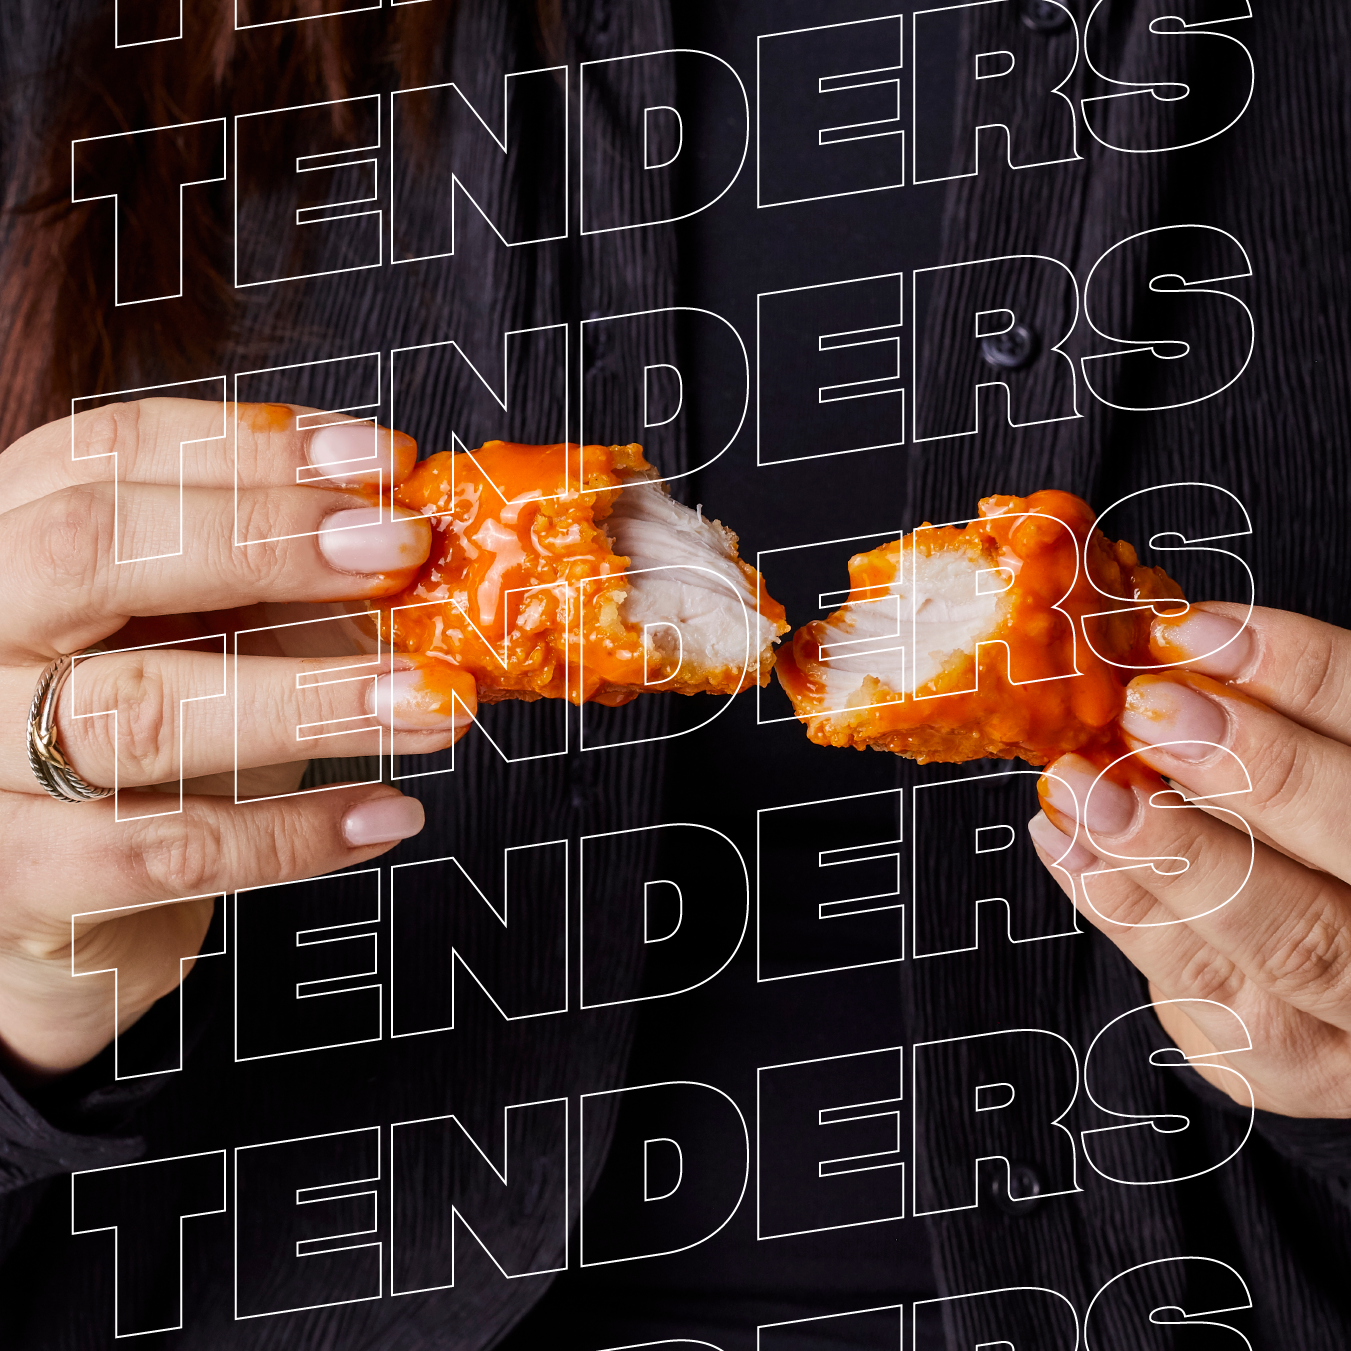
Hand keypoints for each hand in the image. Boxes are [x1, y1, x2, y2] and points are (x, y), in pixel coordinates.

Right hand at [0, 399, 475, 1080]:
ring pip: (138, 712)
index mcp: (12, 537)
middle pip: (91, 551)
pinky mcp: (13, 877)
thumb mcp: (204, 637)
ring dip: (311, 701)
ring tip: (431, 703)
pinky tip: (385, 814)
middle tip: (400, 551)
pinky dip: (293, 833)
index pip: (113, 453)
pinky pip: (166, 850)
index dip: (254, 448)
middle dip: (264, 540)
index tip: (380, 463)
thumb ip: (287, 590)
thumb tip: (419, 555)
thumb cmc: (143, 747)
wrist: (50, 906)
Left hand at [1029, 602, 1350, 1117]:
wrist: (1333, 977)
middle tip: (1149, 712)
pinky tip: (1070, 846)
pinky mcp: (1300, 1071)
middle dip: (1253, 771)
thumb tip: (1166, 646)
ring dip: (1170, 852)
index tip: (1195, 633)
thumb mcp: (1312, 770)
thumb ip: (1279, 723)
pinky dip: (1128, 914)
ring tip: (1082, 786)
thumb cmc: (1309, 841)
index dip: (1308, 676)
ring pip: (1289, 943)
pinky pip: (1213, 1002)